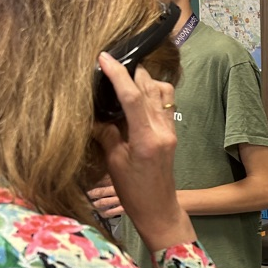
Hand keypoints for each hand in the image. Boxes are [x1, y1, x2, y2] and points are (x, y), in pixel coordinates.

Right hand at [92, 55, 194, 251]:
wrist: (159, 209)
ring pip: (161, 91)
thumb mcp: (114, 162)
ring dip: (143, 80)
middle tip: (110, 65)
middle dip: (130, 72)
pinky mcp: (171, 132)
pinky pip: (165, 102)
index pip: (133, 97)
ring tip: (123, 78)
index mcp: (147, 138)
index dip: (118, 74)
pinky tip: (136, 94)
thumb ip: (106, 132)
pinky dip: (152, 91)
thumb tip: (96, 111)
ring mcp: (170, 130)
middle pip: (150, 87)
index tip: (104, 57)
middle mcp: (163, 130)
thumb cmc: (134, 192)